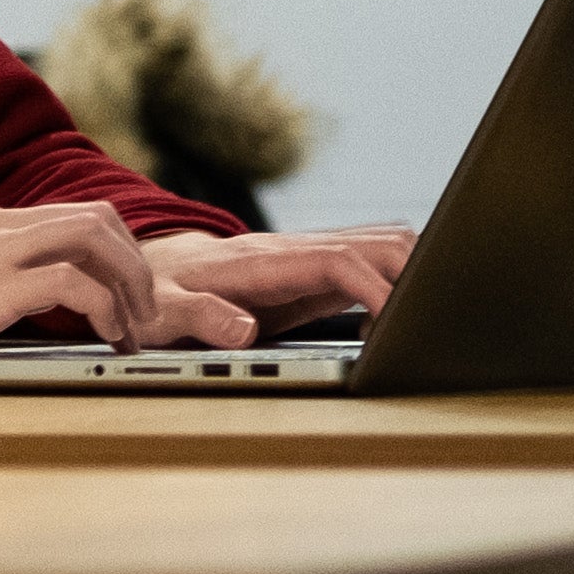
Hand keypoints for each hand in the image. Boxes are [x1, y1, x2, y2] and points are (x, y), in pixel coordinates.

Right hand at [0, 201, 239, 361]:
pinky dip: (108, 310)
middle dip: (139, 267)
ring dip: (133, 286)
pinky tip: (110, 341)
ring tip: (138, 331)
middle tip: (148, 318)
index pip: (74, 218)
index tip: (134, 298)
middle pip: (98, 218)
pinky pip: (76, 283)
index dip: (118, 256)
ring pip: (97, 237)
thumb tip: (28, 313)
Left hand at [147, 223, 414, 338]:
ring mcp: (311, 257)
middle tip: (421, 328)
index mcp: (263, 260)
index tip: (397, 323)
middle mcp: (296, 250)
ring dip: (414, 275)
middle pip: (377, 242)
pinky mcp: (319, 271)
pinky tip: (387, 326)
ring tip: (410, 328)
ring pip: (383, 245)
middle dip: (414, 276)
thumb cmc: (159, 291)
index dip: (374, 288)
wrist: (152, 268)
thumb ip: (199, 316)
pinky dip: (400, 283)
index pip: (337, 261)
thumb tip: (243, 331)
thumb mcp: (164, 309)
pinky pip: (373, 263)